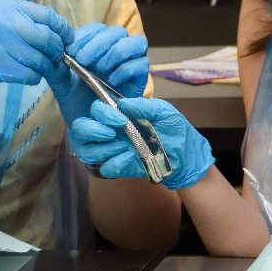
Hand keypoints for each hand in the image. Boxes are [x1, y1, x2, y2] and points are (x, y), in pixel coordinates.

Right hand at [0, 0, 72, 102]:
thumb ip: (18, 17)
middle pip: (48, 38)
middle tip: (56, 56)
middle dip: (58, 50)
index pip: (47, 15)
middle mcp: (6, 23)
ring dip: (46, 66)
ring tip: (40, 67)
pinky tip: (27, 75)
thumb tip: (49, 29)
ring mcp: (3, 46)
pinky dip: (34, 77)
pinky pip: (30, 75)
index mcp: (6, 7)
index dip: (63, 29)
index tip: (67, 38)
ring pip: (41, 59)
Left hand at [50, 23, 148, 124]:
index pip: (97, 28)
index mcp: (97, 47)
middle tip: (84, 60)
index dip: (86, 35)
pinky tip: (112, 81)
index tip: (72, 51)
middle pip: (118, 31)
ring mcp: (131, 63)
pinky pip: (141, 64)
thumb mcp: (61, 84)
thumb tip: (52, 49)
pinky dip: (125, 69)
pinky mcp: (141, 78)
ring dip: (116, 52)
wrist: (90, 126)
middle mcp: (116, 50)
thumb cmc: (77, 102)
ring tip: (101, 69)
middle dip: (99, 43)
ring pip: (137, 42)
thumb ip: (55, 67)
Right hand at [71, 97, 213, 190]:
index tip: (119, 118)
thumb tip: (122, 103)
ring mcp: (114, 150)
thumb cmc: (176, 131)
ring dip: (101, 148)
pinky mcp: (120, 167)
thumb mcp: (164, 112)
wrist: (188, 158)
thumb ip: (144, 105)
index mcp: (121, 115)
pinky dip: (113, 163)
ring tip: (122, 147)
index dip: (102, 112)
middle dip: (92, 129)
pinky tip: (129, 158)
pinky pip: (104, 167)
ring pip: (88, 150)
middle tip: (112, 133)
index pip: (97, 109)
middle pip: (82, 128)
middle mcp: (113, 131)